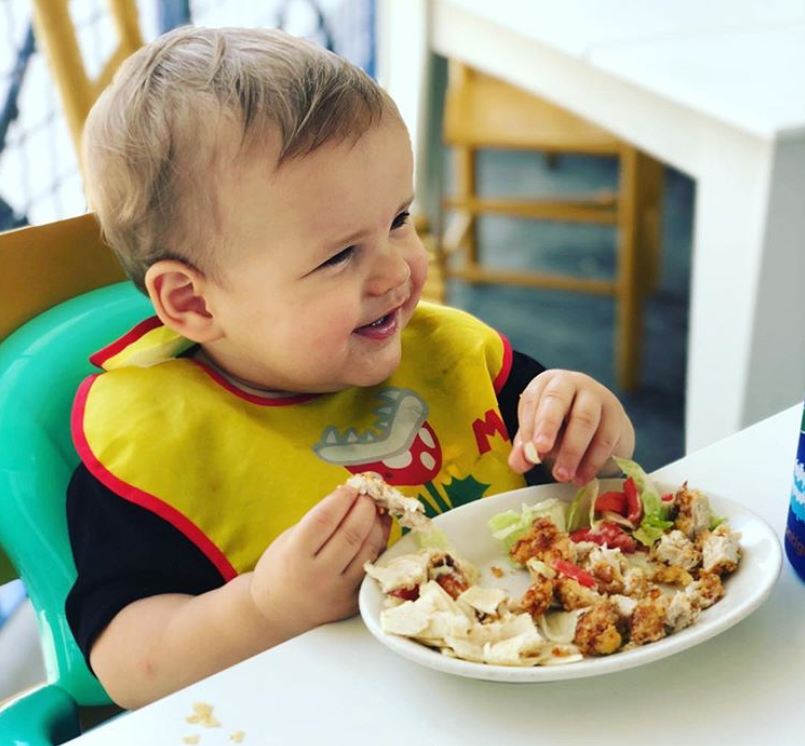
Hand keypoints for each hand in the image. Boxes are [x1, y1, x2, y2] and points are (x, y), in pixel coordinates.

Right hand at [249, 485, 390, 638]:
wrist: (274, 612)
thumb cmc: (280, 569)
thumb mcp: (290, 538)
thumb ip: (319, 519)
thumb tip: (352, 495)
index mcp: (296, 555)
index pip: (325, 519)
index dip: (343, 498)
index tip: (351, 487)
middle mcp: (318, 575)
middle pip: (352, 533)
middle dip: (365, 507)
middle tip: (367, 495)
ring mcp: (337, 591)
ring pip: (368, 549)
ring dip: (377, 524)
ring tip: (375, 510)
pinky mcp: (352, 602)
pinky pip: (372, 567)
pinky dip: (379, 545)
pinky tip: (378, 531)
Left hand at [508, 369, 634, 485]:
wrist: (602, 429)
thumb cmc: (563, 428)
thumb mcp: (539, 434)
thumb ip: (526, 447)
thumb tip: (519, 463)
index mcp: (547, 383)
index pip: (533, 398)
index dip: (528, 424)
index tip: (528, 449)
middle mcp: (573, 383)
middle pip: (557, 399)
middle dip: (547, 426)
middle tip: (540, 452)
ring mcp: (598, 397)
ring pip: (585, 419)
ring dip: (571, 451)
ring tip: (561, 475)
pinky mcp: (616, 416)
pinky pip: (604, 438)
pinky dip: (591, 462)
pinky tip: (580, 478)